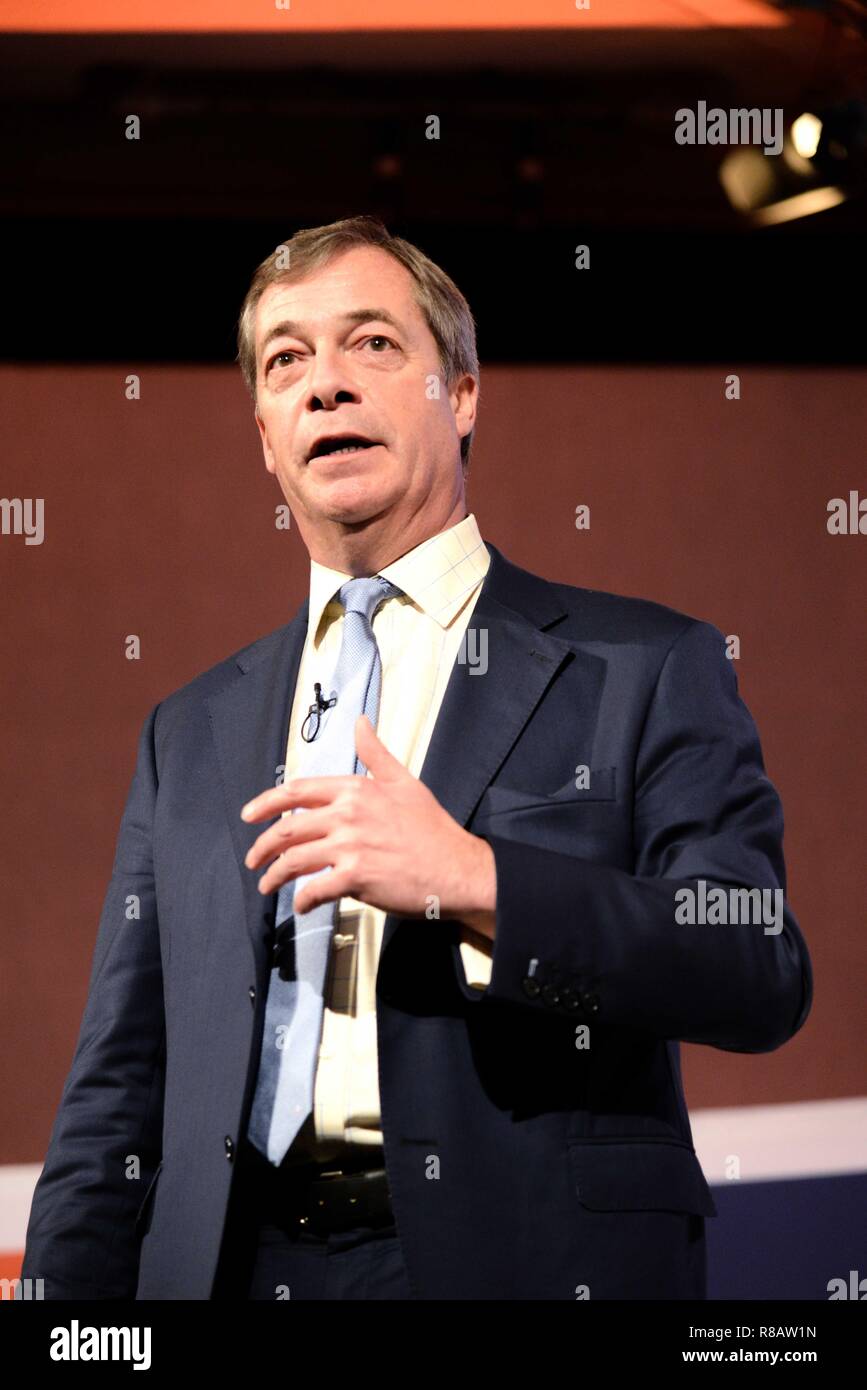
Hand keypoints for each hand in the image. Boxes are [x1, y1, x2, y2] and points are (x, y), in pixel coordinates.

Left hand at [240, 714, 496, 934]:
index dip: (266, 804)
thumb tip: (360, 721)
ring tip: (267, 886)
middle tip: (253, 860)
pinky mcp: (356, 877)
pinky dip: (302, 899)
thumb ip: (375, 753)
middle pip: (287, 829)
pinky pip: (315, 889)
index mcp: (355, 790)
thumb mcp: (404, 781)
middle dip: (262, 847)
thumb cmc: (432, 829)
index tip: (249, 816)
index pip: (297, 792)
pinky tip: (301, 904)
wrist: (458, 868)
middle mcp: (348, 815)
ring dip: (274, 876)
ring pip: (294, 860)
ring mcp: (351, 846)